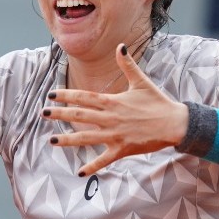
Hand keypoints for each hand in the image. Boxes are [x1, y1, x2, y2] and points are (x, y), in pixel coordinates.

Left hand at [43, 43, 188, 176]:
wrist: (174, 123)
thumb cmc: (157, 102)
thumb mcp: (141, 82)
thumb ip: (128, 65)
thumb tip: (121, 46)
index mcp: (112, 101)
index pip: (84, 97)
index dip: (66, 96)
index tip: (51, 95)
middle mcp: (110, 118)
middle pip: (80, 116)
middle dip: (60, 115)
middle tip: (43, 113)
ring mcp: (115, 135)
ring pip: (86, 138)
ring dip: (68, 140)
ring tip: (51, 141)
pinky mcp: (122, 149)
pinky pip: (104, 160)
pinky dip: (92, 166)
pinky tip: (79, 172)